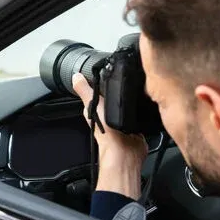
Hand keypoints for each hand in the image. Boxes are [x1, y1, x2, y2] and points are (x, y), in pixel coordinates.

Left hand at [72, 73, 147, 198]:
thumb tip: (75, 76)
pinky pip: (138, 113)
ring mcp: (122, 120)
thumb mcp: (93, 104)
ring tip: (134, 89)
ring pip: (125, 104)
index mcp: (96, 109)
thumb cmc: (106, 131)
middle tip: (123, 78)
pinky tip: (143, 103)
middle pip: (112, 97)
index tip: (106, 70)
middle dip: (117, 89)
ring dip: (129, 99)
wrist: (125, 149)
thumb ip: (85, 90)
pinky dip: (141, 109)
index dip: (100, 82)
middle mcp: (108, 115)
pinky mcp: (135, 125)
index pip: (97, 91)